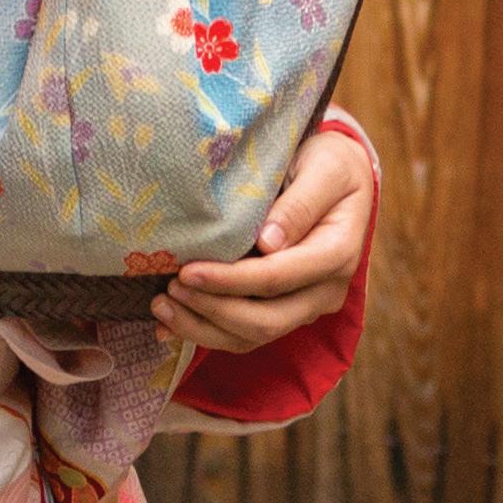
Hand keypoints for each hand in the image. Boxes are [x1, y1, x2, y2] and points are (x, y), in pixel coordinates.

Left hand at [151, 125, 373, 356]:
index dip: (231, 280)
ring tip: (162, 304)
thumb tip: (268, 243)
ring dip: (204, 327)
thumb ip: (299, 204)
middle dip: (213, 309)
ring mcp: (307, 305)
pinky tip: (170, 322)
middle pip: (266, 321)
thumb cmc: (330, 165)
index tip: (189, 271)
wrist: (341, 178)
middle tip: (170, 287)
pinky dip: (207, 332)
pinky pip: (246, 334)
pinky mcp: (286, 309)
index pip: (278, 278)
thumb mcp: (324, 169)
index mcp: (337, 254)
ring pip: (254, 336)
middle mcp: (325, 290)